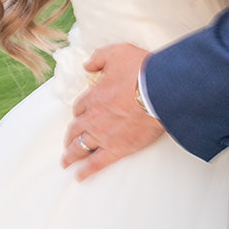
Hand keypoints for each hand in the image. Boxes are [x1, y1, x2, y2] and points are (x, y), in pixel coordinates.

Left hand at [62, 44, 162, 179]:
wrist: (161, 90)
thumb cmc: (142, 70)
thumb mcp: (117, 53)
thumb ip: (99, 58)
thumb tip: (87, 65)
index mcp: (93, 96)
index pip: (79, 107)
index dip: (79, 111)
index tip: (80, 115)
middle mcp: (94, 118)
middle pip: (75, 130)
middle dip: (70, 136)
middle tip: (67, 142)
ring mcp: (104, 135)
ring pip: (81, 148)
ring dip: (71, 155)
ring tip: (66, 162)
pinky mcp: (118, 149)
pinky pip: (97, 163)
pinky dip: (87, 171)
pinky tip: (80, 176)